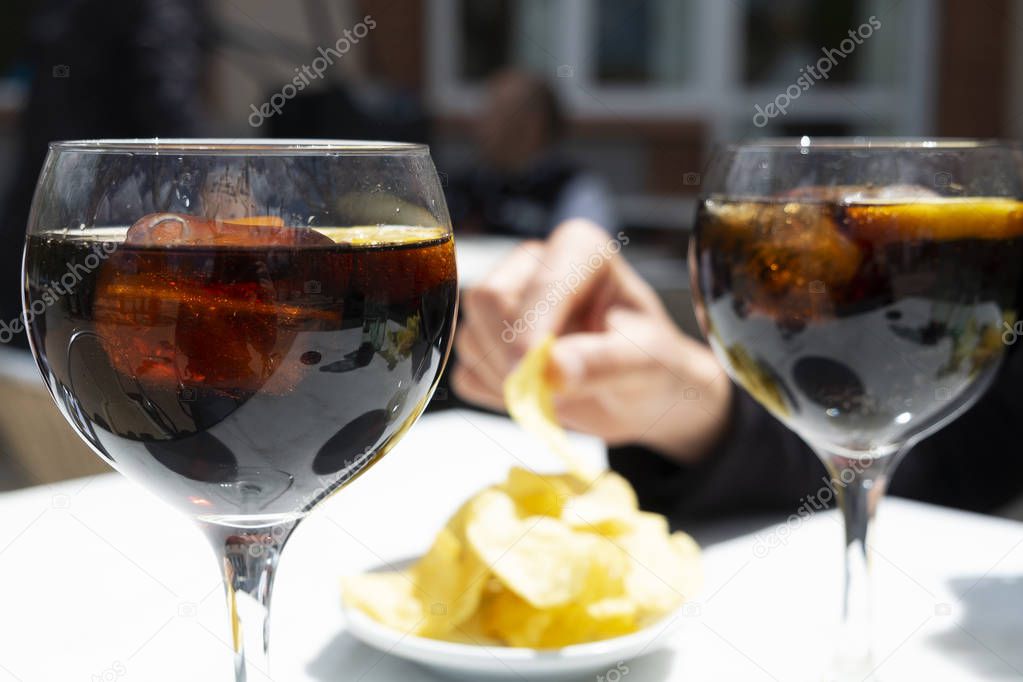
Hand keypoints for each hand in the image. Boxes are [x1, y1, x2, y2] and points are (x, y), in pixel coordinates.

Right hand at [452, 219, 731, 462]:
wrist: (640, 395)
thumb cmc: (651, 364)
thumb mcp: (644, 364)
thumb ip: (600, 363)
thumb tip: (549, 371)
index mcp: (578, 249)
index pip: (534, 284)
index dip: (527, 332)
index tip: (532, 377)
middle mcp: (534, 264)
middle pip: (485, 301)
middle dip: (512, 355)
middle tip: (553, 390)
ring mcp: (504, 301)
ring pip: (470, 338)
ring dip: (506, 379)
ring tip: (556, 391)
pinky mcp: (486, 340)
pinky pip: (466, 372)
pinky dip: (496, 395)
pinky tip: (535, 394)